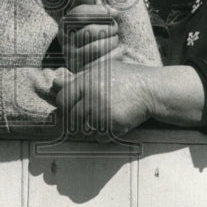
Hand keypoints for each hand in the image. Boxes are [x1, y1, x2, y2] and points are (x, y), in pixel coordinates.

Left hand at [55, 64, 206, 136]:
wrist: (151, 89)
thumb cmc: (126, 78)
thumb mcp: (102, 69)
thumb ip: (78, 77)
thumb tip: (55, 82)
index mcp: (86, 81)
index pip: (63, 99)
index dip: (66, 105)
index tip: (73, 107)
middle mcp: (91, 96)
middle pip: (70, 116)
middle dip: (75, 119)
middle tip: (85, 118)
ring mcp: (102, 111)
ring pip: (83, 128)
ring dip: (88, 128)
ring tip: (99, 122)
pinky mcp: (113, 125)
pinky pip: (98, 137)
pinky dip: (101, 136)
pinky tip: (109, 127)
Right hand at [57, 0, 120, 71]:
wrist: (91, 60)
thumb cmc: (90, 33)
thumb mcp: (86, 18)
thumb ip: (86, 5)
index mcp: (64, 26)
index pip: (79, 16)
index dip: (99, 12)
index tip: (115, 12)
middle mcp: (65, 43)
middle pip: (90, 32)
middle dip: (109, 27)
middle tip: (116, 26)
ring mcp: (74, 60)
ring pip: (97, 48)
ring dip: (113, 41)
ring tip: (115, 38)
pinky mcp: (85, 73)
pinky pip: (104, 62)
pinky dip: (115, 54)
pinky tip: (118, 50)